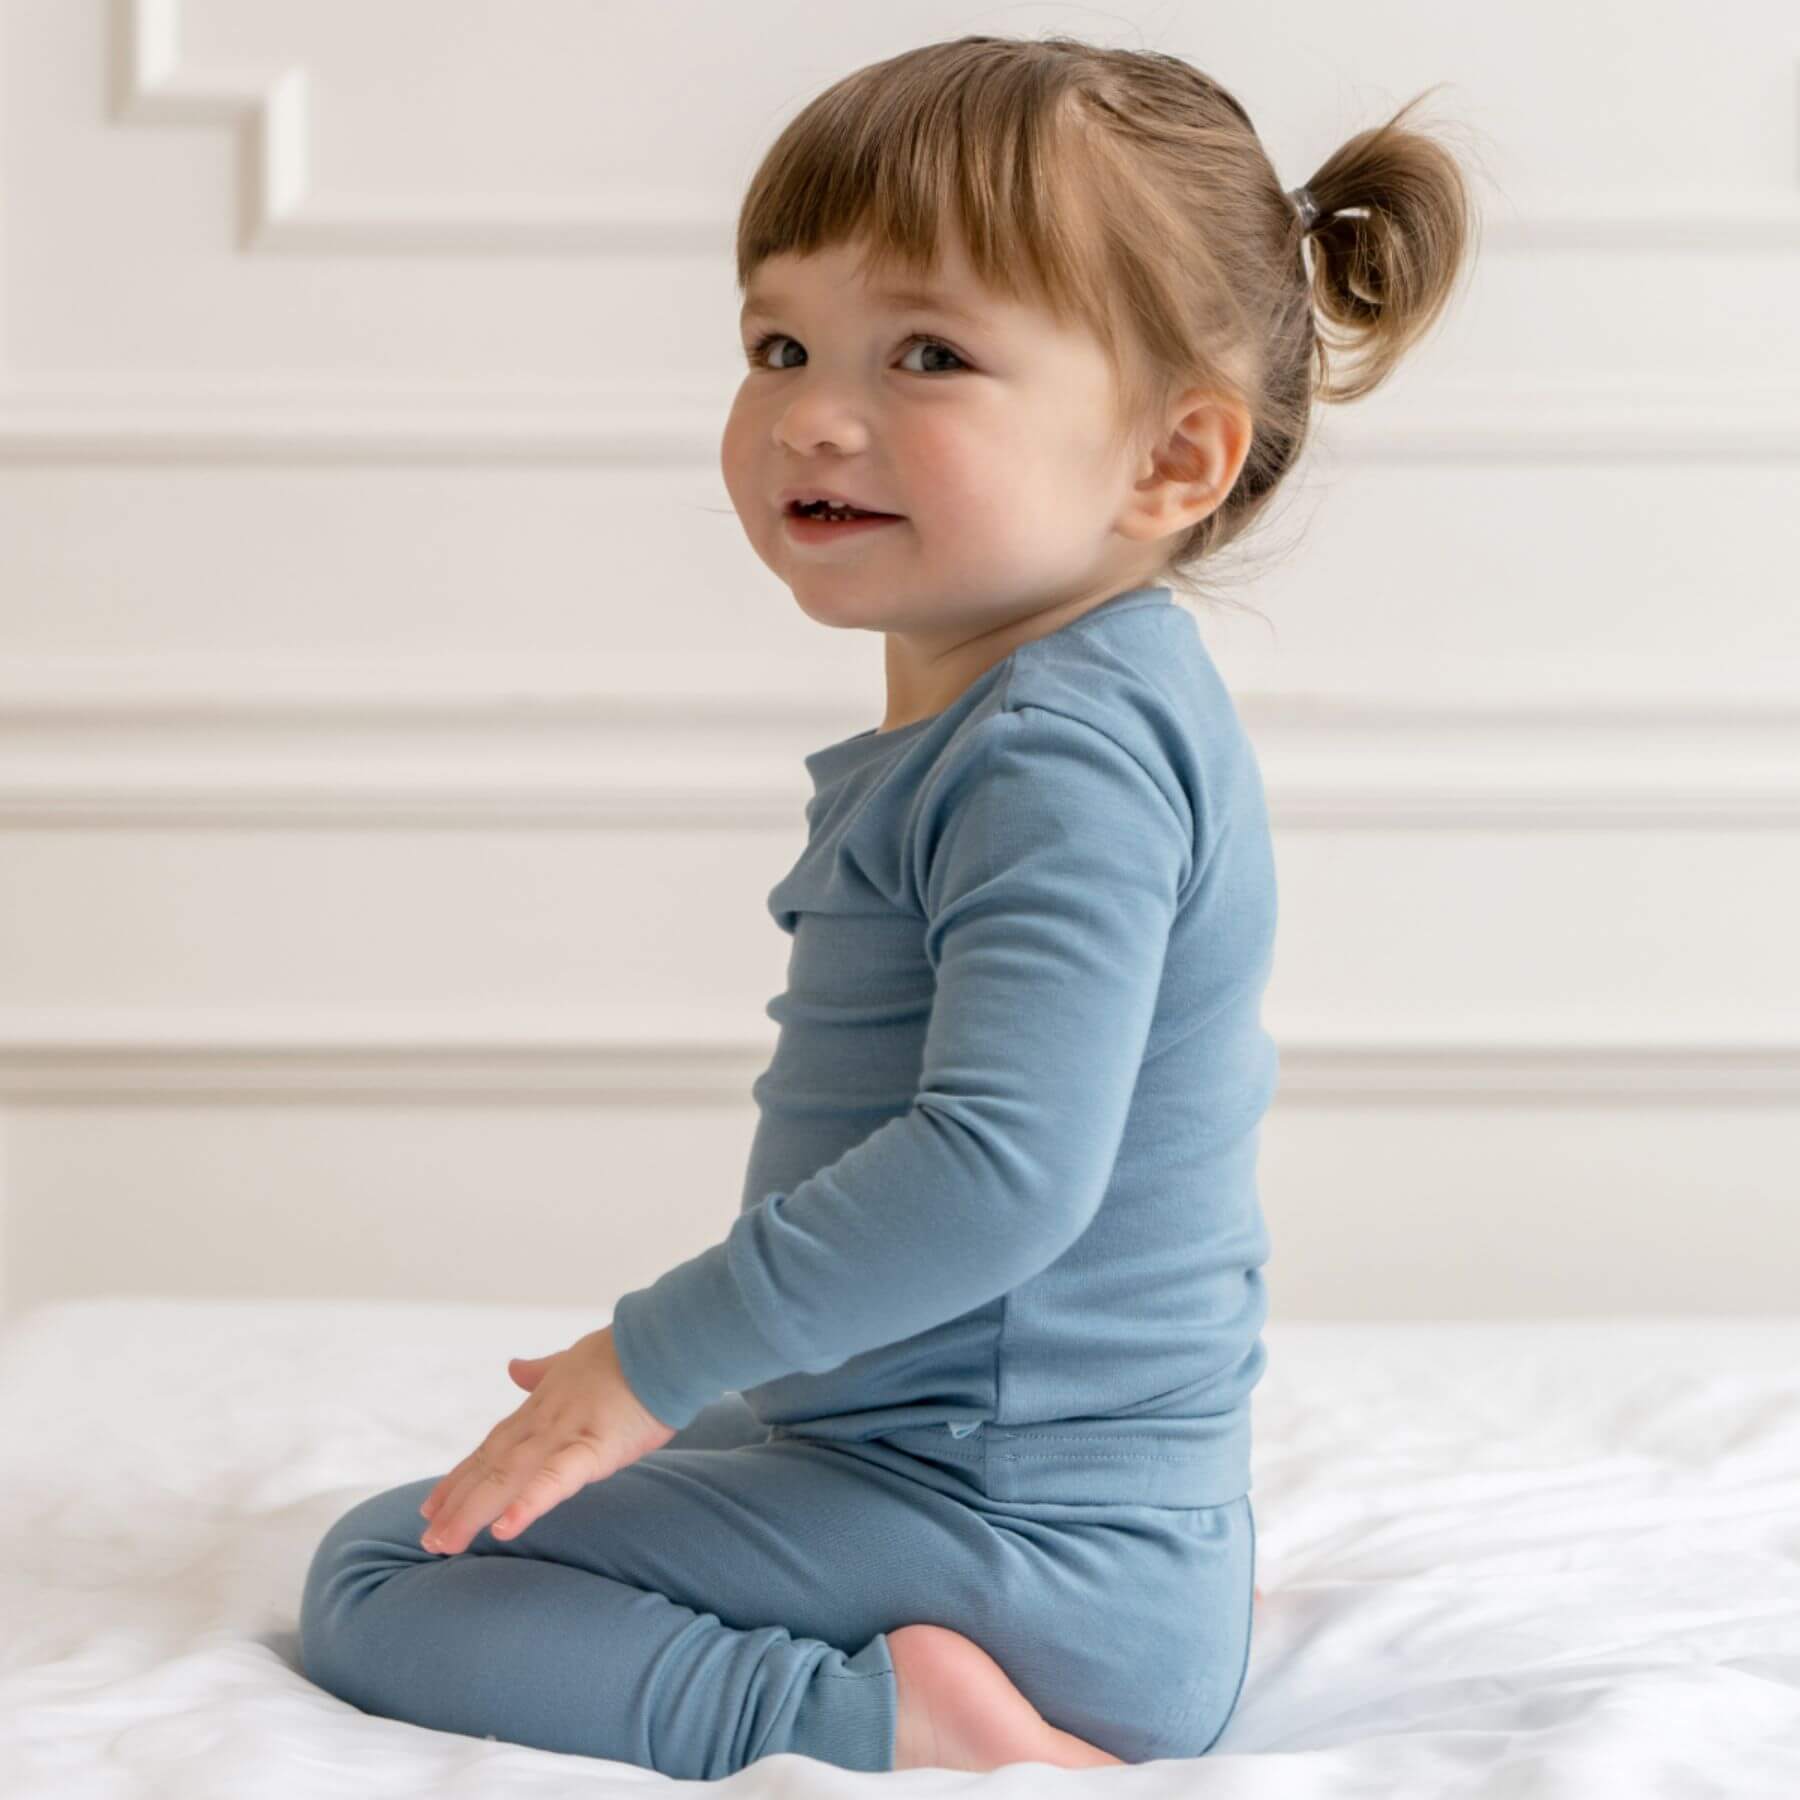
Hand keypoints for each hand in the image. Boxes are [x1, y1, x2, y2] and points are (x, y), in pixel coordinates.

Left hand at [418, 1325, 675, 1554]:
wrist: (662, 1342)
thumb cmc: (627, 1353)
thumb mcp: (574, 1359)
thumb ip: (542, 1370)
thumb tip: (513, 1367)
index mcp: (540, 1407)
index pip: (491, 1447)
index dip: (460, 1477)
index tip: (432, 1505)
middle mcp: (542, 1422)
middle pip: (490, 1467)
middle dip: (457, 1503)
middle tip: (428, 1540)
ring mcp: (564, 1433)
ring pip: (508, 1476)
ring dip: (473, 1510)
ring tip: (445, 1542)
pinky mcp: (594, 1447)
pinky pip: (556, 1478)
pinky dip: (528, 1502)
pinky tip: (504, 1527)